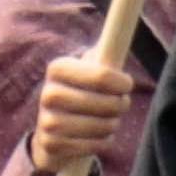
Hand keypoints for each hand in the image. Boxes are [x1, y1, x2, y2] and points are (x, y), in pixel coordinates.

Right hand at [32, 51, 135, 172]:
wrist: (52, 129)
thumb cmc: (81, 91)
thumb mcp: (89, 69)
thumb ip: (105, 54)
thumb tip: (121, 29)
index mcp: (58, 68)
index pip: (102, 76)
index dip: (121, 82)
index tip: (128, 85)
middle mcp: (48, 93)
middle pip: (104, 103)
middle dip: (120, 105)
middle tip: (123, 104)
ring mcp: (47, 121)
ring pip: (99, 126)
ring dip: (112, 124)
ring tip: (112, 120)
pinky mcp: (50, 144)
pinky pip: (90, 146)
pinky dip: (102, 142)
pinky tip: (101, 136)